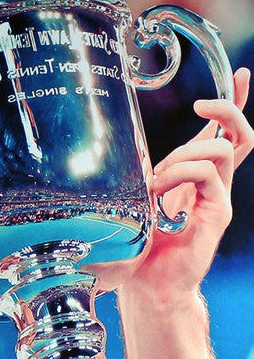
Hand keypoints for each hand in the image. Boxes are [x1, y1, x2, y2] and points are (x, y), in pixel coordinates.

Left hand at [124, 68, 252, 294]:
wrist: (147, 284)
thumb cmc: (137, 242)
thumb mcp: (131, 194)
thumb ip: (136, 168)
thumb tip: (116, 138)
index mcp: (195, 176)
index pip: (224, 134)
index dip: (234, 104)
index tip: (243, 74)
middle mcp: (212, 184)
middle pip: (235, 135)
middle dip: (222, 111)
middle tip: (197, 105)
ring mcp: (217, 198)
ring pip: (220, 150)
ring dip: (183, 154)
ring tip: (155, 180)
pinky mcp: (216, 213)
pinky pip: (208, 176)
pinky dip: (180, 174)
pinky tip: (157, 191)